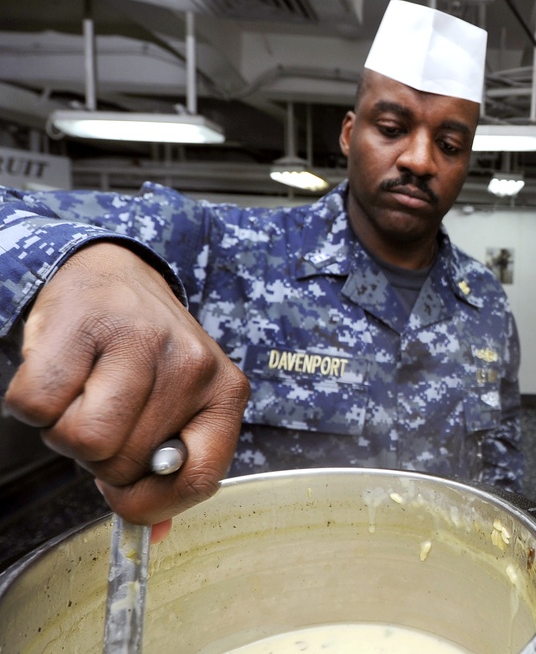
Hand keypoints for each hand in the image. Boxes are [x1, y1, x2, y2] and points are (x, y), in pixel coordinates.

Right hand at [4, 242, 249, 527]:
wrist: (115, 277)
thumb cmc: (144, 356)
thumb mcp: (178, 407)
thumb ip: (171, 469)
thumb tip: (155, 535)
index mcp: (226, 392)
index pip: (200, 480)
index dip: (151, 504)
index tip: (125, 493)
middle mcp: (193, 365)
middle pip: (123, 466)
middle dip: (100, 456)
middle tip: (102, 414)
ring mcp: (140, 341)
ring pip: (83, 440)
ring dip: (66, 431)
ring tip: (82, 393)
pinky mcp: (84, 323)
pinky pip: (37, 406)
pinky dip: (34, 406)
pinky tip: (60, 375)